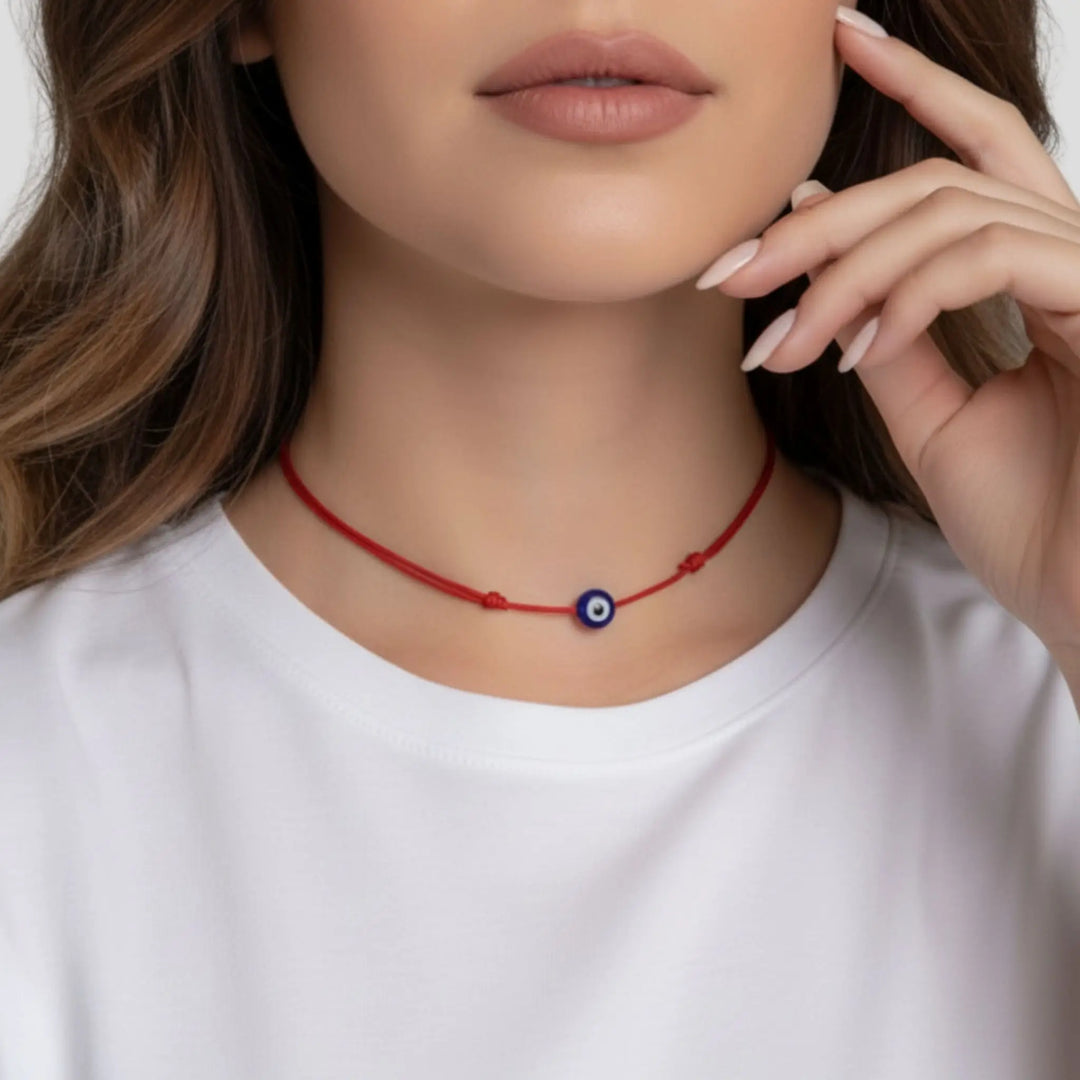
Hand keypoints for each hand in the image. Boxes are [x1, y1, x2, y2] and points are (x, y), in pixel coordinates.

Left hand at [697, 7, 1079, 658]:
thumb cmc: (1029, 520)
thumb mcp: (928, 415)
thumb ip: (883, 327)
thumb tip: (821, 243)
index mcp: (1041, 272)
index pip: (977, 154)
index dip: (916, 87)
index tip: (841, 45)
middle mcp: (1077, 255)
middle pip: (940, 181)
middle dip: (824, 222)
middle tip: (733, 268)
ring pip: (952, 212)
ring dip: (846, 272)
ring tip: (787, 340)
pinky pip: (990, 256)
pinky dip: (908, 295)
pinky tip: (858, 351)